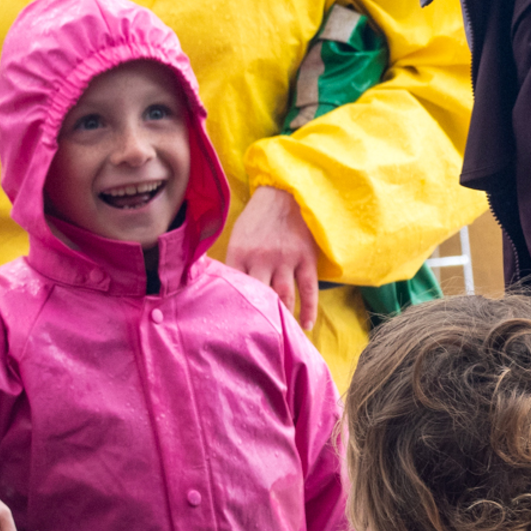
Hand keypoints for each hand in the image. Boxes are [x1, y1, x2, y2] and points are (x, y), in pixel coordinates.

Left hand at [225, 187, 319, 330]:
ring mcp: (286, 259)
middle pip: (258, 296)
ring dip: (283, 318)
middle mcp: (262, 258)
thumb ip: (232, 262)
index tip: (233, 329)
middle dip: (258, 319)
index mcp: (240, 252)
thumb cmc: (258, 217)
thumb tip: (221, 288)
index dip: (234, 309)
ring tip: (281, 336)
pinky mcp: (306, 258)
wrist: (286, 191)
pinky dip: (308, 310)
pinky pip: (309, 290)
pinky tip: (306, 326)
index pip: (234, 288)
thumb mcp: (237, 235)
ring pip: (284, 297)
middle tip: (258, 340)